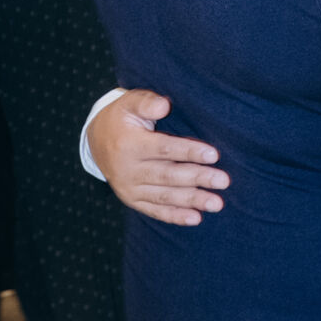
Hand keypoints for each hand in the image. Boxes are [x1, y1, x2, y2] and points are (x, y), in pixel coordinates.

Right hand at [88, 91, 230, 219]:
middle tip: (224, 181)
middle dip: (198, 179)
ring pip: (164, 196)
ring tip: (217, 203)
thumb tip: (164, 106)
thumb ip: (146, 102)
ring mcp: (130, 188)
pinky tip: (196, 218)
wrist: (96, 142)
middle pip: (168, 175)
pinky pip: (155, 210)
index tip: (214, 155)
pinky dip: (175, 216)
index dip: (189, 152)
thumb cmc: (121, 118)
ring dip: (192, 201)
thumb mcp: (129, 103)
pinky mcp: (133, 200)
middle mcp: (128, 170)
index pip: (164, 149)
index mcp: (129, 144)